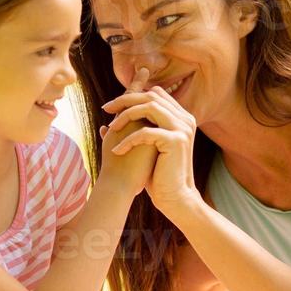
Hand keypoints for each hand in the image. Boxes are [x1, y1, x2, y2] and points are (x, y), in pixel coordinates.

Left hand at [102, 71, 200, 216]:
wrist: (174, 196)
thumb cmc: (157, 174)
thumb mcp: (145, 148)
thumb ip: (134, 132)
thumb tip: (106, 125)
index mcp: (180, 117)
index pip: (155, 93)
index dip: (132, 95)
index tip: (113, 106)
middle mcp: (184, 119)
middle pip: (151, 96)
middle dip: (125, 100)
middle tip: (106, 109)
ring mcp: (182, 129)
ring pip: (149, 107)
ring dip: (126, 116)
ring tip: (112, 129)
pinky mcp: (176, 141)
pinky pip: (146, 132)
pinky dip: (128, 140)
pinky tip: (118, 151)